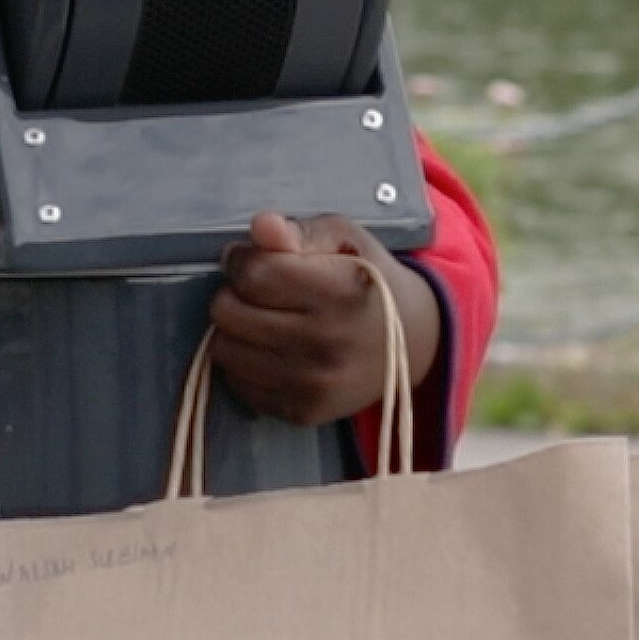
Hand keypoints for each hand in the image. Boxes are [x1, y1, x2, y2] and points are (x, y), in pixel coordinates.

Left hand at [207, 213, 440, 428]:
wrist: (413, 342)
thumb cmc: (368, 278)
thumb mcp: (343, 238)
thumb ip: (299, 230)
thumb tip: (261, 226)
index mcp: (338, 292)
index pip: (252, 274)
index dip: (243, 259)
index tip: (257, 258)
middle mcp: (326, 344)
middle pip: (229, 313)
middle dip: (235, 293)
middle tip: (259, 290)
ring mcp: (314, 385)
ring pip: (225, 350)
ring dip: (234, 329)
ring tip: (264, 318)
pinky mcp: (304, 413)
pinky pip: (238, 385)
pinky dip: (245, 363)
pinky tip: (272, 349)